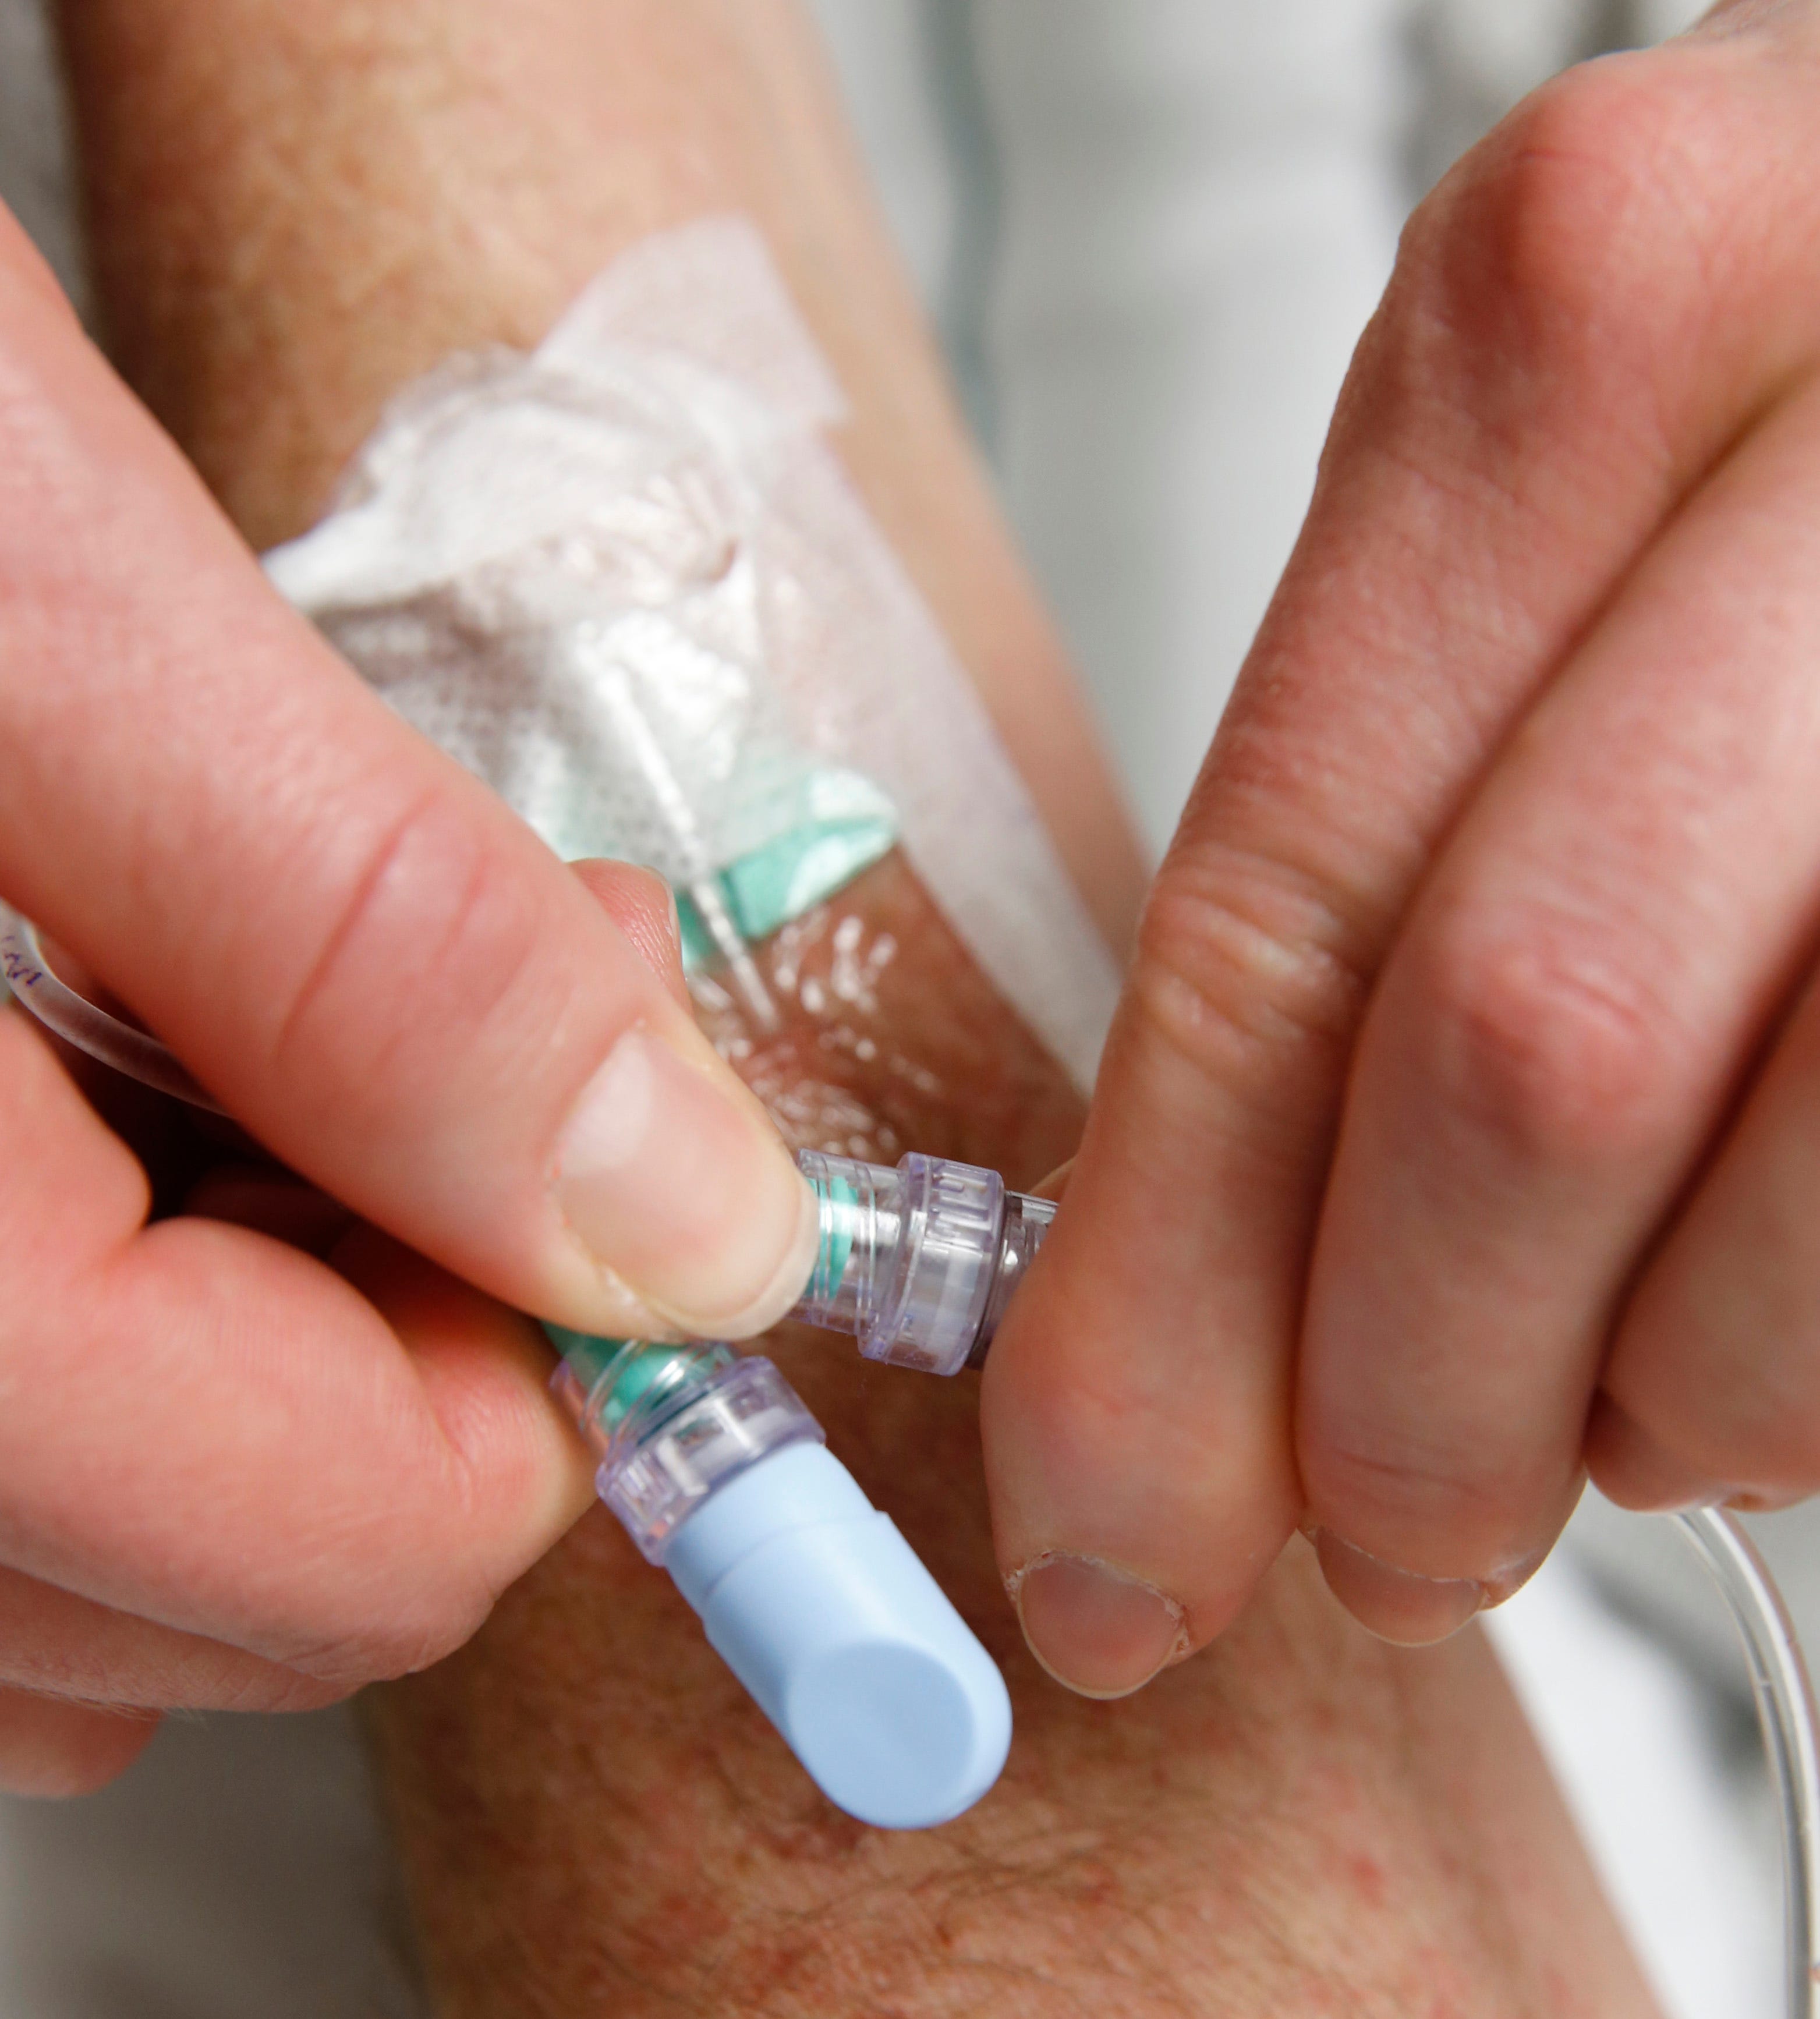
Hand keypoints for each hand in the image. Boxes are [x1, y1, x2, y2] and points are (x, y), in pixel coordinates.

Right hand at [0, 213, 816, 1792]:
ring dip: (265, 1343)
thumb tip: (694, 1228)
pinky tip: (108, 1118)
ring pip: (71, 1588)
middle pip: (215, 1588)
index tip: (653, 1155)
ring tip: (270, 1042)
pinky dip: (99, 1338)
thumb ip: (364, 941)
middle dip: (421, 1329)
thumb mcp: (7, 593)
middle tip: (475, 1031)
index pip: (333, 1530)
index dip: (561, 1364)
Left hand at [986, 0, 1819, 1687]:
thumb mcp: (1537, 564)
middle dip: (1404, 1390)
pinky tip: (1772, 1300)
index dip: (1169, 1289)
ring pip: (1784, 1210)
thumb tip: (1166, 1340)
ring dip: (1658, 1392)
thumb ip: (1355, 888)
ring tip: (1623, 1391)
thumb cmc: (1778, 477)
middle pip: (1526, 1053)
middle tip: (1378, 1531)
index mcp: (1570, 319)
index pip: (1283, 911)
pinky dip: (1812, 1354)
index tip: (1103, 1527)